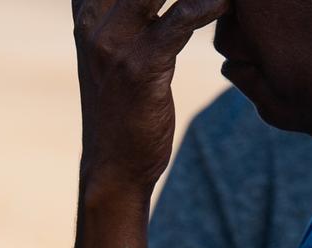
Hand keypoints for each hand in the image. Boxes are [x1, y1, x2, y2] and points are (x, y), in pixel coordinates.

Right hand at [74, 0, 230, 191]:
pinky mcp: (139, 66)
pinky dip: (208, 5)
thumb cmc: (123, 108)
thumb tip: (153, 1)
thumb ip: (125, 12)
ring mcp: (112, 43)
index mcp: (86, 12)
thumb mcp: (113, 51)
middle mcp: (93, 21)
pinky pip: (181, 18)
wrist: (113, 167)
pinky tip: (226, 4)